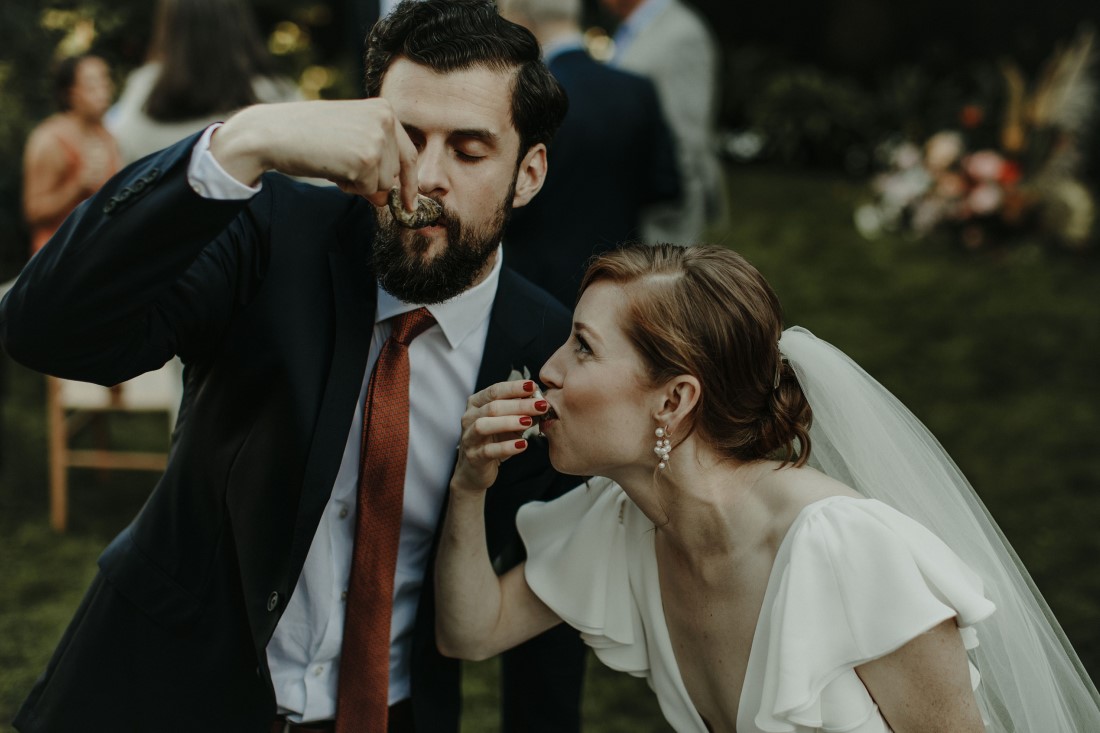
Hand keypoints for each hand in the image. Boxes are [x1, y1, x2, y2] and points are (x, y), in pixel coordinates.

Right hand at [210, 99, 418, 208]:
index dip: (410, 182)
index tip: (410, 204)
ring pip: (382, 185)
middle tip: (341, 165)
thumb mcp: (348, 136)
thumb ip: (373, 158)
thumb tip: (387, 198)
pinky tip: (330, 167)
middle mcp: (386, 121)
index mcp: (383, 109)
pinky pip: (367, 190)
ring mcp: (377, 140)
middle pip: (395, 174)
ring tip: (333, 160)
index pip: (408, 153)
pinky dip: (348, 187)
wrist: (273, 133)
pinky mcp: (366, 160)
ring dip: (358, 184)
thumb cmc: (306, 135)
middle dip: (372, 182)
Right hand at [452, 379, 547, 494]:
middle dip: (519, 405)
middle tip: (541, 405)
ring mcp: (469, 437)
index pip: (495, 390)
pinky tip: (522, 444)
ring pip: (485, 425)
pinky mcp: (474, 457)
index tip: (533, 386)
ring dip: (508, 422)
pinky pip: (489, 451)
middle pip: (493, 407)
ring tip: (528, 422)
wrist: (476, 469)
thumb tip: (540, 401)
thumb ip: (520, 411)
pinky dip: (506, 447)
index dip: (514, 388)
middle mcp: (469, 418)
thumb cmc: (494, 440)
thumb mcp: (507, 421)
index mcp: (476, 404)